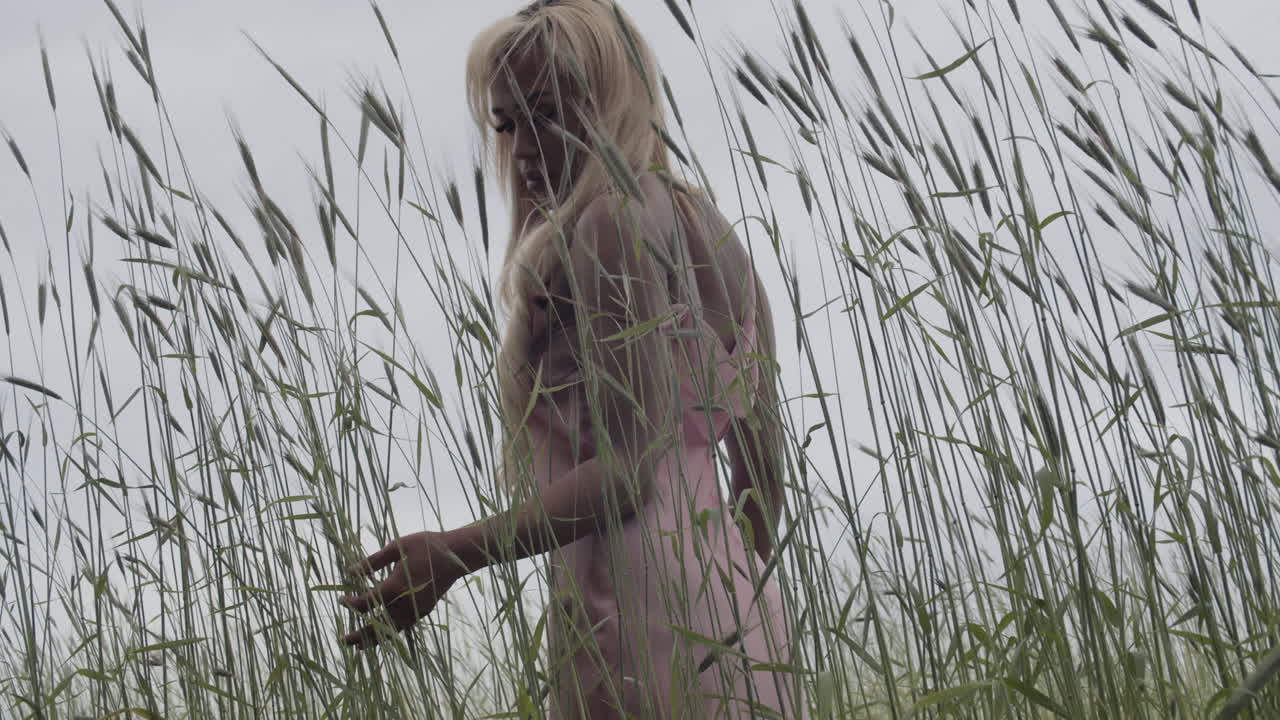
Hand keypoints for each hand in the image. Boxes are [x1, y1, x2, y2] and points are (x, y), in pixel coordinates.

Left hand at [338, 531, 464, 648]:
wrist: (457, 555)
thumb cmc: (427, 546)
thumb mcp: (397, 547)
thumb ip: (373, 561)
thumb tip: (352, 571)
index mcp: (395, 586)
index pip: (367, 602)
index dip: (351, 604)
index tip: (341, 600)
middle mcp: (405, 603)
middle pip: (377, 624)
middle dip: (359, 634)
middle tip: (344, 641)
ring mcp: (416, 609)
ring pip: (391, 629)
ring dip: (375, 638)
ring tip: (360, 645)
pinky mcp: (424, 610)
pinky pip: (403, 625)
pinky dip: (391, 631)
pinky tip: (384, 632)